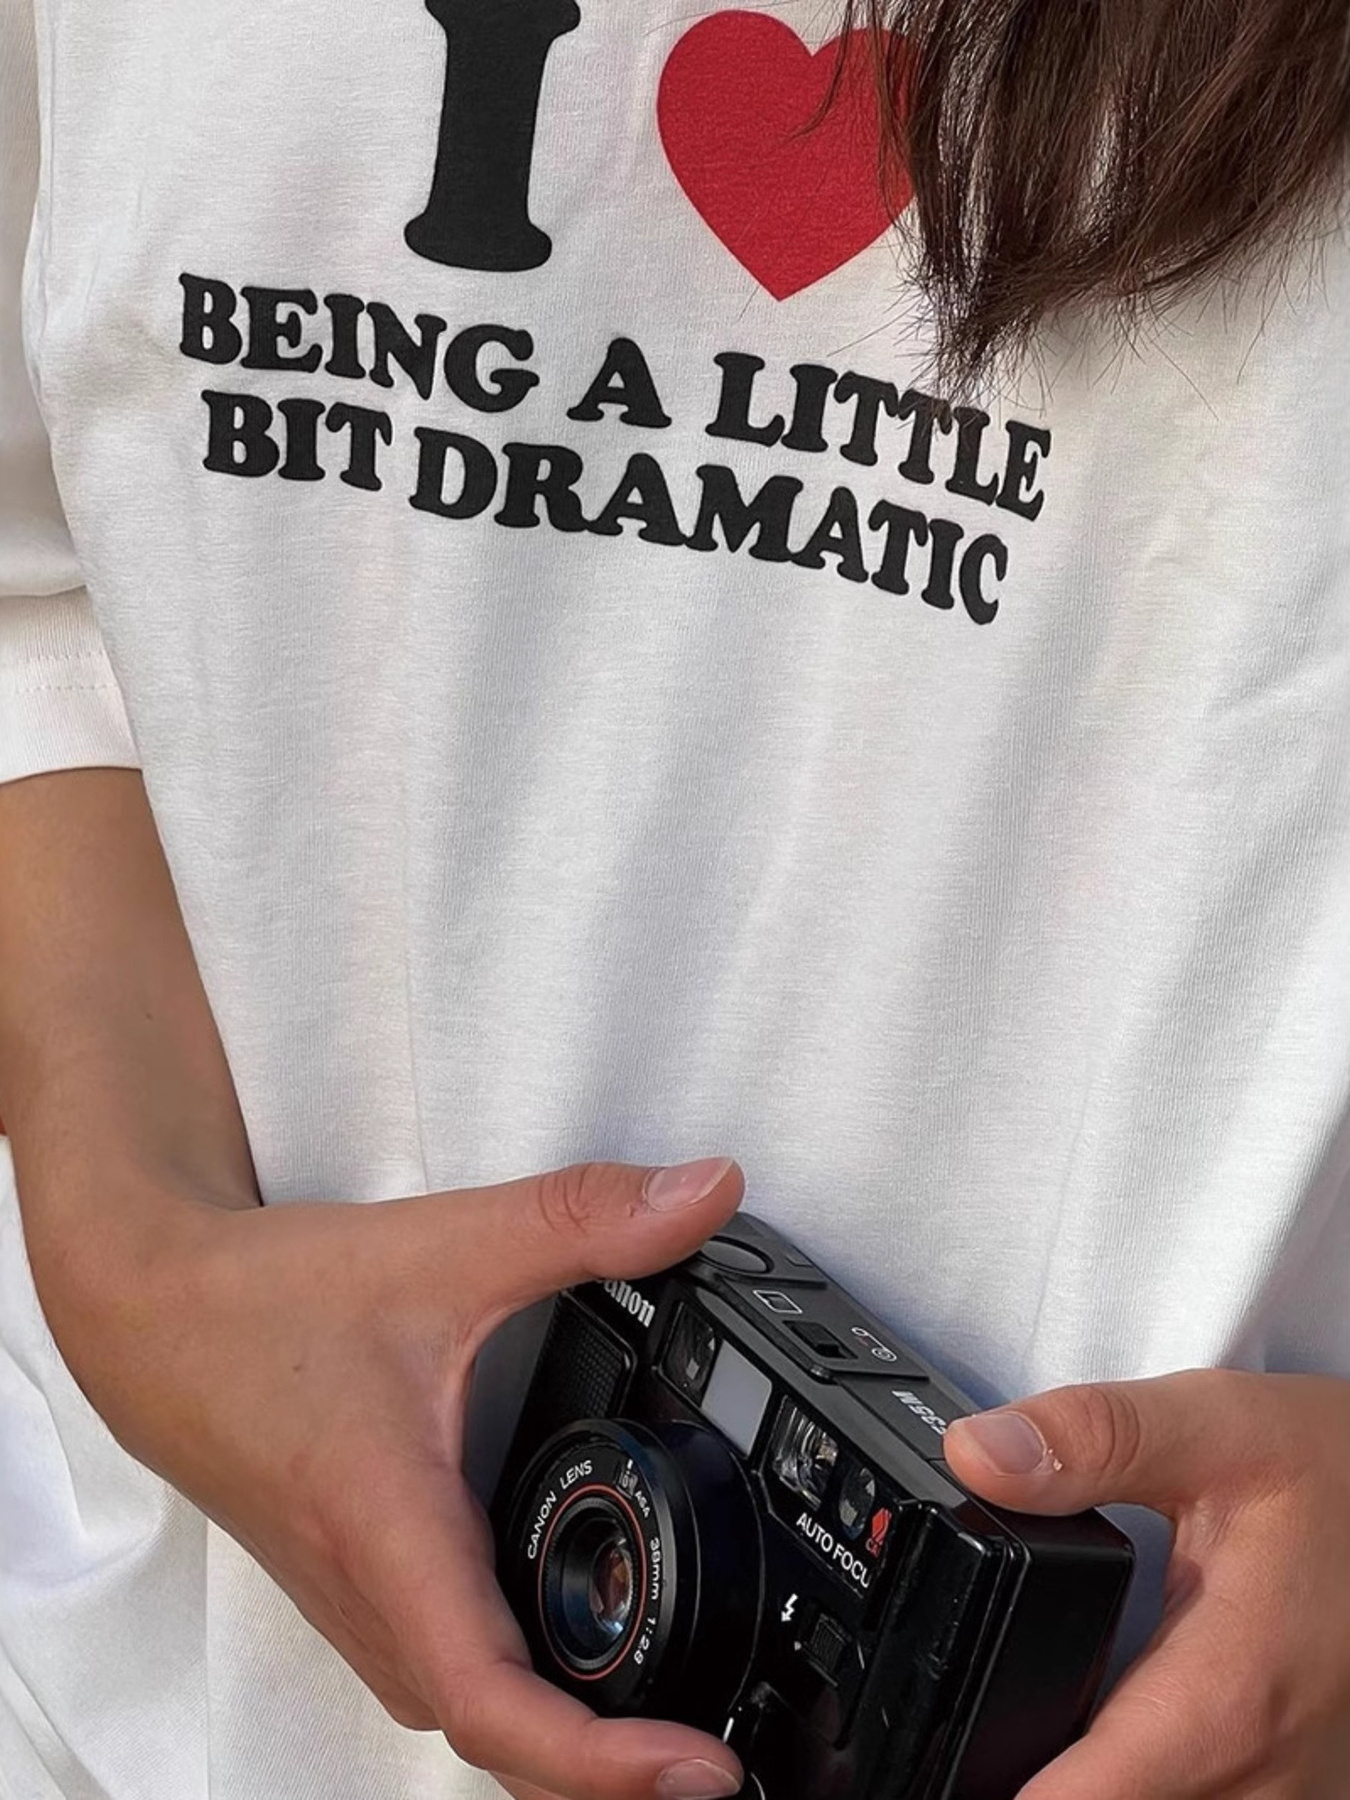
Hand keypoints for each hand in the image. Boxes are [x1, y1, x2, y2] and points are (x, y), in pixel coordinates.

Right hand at [33, 1155, 747, 1799]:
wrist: (145, 1313)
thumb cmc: (260, 1302)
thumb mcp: (443, 1246)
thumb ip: (582, 1219)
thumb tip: (704, 1194)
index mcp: (391, 1536)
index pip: (495, 1705)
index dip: (601, 1763)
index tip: (695, 1773)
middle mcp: (372, 1596)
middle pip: (495, 1742)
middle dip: (606, 1777)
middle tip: (720, 1768)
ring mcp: (356, 1603)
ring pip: (465, 1715)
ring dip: (559, 1746)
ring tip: (667, 1737)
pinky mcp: (354, 1586)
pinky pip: (443, 1673)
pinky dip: (516, 1695)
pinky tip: (574, 1659)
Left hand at [944, 1370, 1349, 1798]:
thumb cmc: (1333, 1471)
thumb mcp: (1215, 1426)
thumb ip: (1091, 1438)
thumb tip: (977, 1455)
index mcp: (1224, 1702)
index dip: (984, 1774)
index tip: (930, 1746)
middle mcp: (1260, 1780)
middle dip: (1021, 1764)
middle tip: (971, 1699)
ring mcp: (1279, 1797)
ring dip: (1085, 1775)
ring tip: (1025, 1710)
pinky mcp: (1283, 1791)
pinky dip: (1132, 1771)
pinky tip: (1097, 1726)